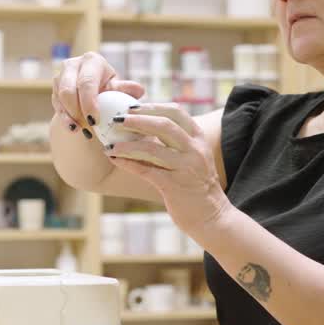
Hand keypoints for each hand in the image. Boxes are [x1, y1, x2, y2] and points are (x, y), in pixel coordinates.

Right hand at [52, 52, 144, 139]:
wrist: (94, 91)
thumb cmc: (110, 89)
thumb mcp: (118, 89)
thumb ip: (126, 90)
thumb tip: (139, 90)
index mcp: (92, 61)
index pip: (86, 82)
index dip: (88, 103)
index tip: (95, 121)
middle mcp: (73, 64)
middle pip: (68, 90)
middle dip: (77, 111)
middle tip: (88, 127)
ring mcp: (60, 76)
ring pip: (60, 98)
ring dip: (69, 117)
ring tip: (81, 130)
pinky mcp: (54, 89)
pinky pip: (56, 105)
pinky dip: (64, 119)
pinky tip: (73, 128)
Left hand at [105, 103, 230, 231]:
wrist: (212, 217)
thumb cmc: (196, 185)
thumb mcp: (192, 158)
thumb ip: (175, 142)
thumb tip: (144, 126)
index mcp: (198, 139)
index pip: (176, 112)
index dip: (152, 107)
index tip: (132, 106)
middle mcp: (195, 150)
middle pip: (164, 125)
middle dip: (138, 120)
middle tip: (117, 119)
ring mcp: (185, 168)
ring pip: (152, 148)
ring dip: (128, 144)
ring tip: (111, 143)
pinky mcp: (174, 186)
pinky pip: (146, 171)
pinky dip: (127, 163)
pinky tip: (114, 159)